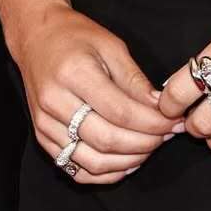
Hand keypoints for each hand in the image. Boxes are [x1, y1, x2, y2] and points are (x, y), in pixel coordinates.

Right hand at [15, 2, 182, 181]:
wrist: (36, 38)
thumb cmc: (76, 36)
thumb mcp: (111, 45)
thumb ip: (135, 80)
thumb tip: (161, 107)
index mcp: (74, 73)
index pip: (120, 112)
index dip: (152, 123)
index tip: (174, 121)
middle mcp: (55, 103)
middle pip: (107, 140)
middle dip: (145, 143)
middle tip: (167, 135)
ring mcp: (45, 125)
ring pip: (92, 161)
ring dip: (128, 161)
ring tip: (151, 147)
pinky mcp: (42, 138)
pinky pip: (76, 169)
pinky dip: (105, 173)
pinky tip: (126, 162)